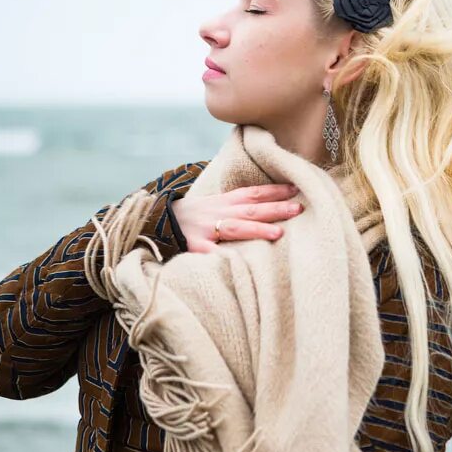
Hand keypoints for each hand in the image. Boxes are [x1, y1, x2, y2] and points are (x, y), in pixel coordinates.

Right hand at [170, 183, 303, 252]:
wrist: (152, 221)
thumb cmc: (189, 217)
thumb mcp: (211, 205)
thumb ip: (234, 206)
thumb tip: (265, 205)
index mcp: (222, 202)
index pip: (252, 193)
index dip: (274, 190)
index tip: (296, 189)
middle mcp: (216, 212)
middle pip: (250, 208)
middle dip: (275, 208)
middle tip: (298, 208)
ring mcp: (205, 229)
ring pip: (235, 227)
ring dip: (257, 229)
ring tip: (279, 233)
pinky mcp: (192, 246)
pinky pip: (209, 253)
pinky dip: (222, 256)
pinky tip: (239, 262)